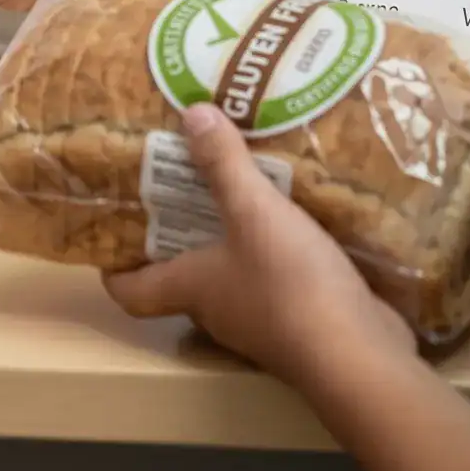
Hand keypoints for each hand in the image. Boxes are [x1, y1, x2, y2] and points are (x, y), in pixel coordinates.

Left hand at [103, 104, 413, 384]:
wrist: (361, 357)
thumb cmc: (289, 284)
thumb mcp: (254, 213)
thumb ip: (224, 165)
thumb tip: (190, 113)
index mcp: (191, 288)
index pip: (131, 291)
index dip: (114, 267)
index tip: (108, 229)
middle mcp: (218, 309)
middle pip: (182, 272)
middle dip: (179, 228)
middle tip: (181, 178)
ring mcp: (263, 319)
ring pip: (233, 271)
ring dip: (232, 234)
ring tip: (239, 184)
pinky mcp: (303, 319)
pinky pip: (278, 276)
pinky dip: (277, 247)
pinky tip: (294, 213)